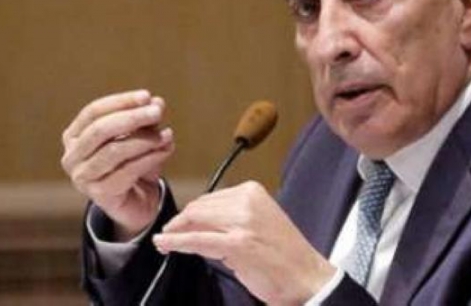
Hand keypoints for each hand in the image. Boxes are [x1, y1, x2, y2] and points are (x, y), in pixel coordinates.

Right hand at [61, 89, 174, 239]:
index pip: (93, 112)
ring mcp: (83, 177)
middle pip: (100, 130)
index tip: (146, 96)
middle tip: (157, 112)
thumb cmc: (133, 164)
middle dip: (131, 118)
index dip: (120, 102)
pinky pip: (127, 171)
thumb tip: (156, 102)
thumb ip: (146, 121)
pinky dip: (149, 158)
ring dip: (143, 139)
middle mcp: (72, 157)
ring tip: (166, 134)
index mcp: (74, 136)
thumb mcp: (141, 138)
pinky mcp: (100, 194)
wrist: (137, 204)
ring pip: (113, 151)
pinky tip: (165, 150)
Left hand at [153, 181, 336, 304]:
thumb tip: (195, 223)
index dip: (191, 213)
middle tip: (169, 235)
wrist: (306, 277)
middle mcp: (248, 202)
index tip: (180, 224)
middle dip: (181, 222)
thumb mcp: (256, 224)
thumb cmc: (283, 256)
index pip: (210, 198)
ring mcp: (243, 222)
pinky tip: (164, 244)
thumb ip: (229, 219)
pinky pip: (198, 240)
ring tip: (164, 241)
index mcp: (253, 192)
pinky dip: (176, 242)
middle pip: (199, 207)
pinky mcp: (237, 244)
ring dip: (175, 232)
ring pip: (195, 221)